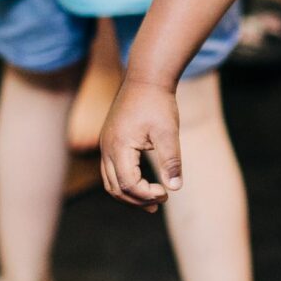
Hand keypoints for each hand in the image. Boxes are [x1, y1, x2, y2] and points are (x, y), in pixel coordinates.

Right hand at [98, 78, 181, 210]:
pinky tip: (143, 183)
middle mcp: (107, 147)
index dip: (146, 194)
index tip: (166, 193)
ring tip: (152, 201)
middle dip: (137, 199)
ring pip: (110, 181)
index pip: (128, 183)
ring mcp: (105, 144)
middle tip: (160, 202)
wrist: (146, 77)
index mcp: (119, 146)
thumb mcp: (168, 132)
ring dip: (130, 194)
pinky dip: (125, 181)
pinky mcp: (110, 140)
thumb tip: (175, 188)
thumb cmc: (158, 103)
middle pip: (115, 187)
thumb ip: (170, 161)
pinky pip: (111, 170)